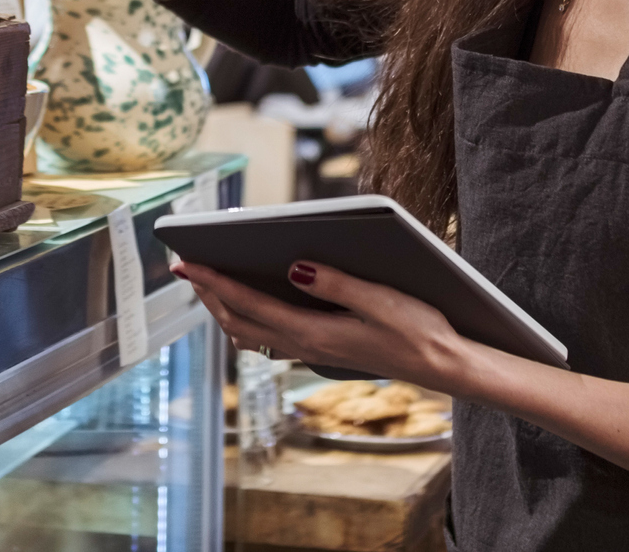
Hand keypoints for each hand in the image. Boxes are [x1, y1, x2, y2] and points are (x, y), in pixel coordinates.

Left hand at [171, 260, 476, 394]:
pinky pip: (271, 338)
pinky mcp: (322, 350)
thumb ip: (335, 283)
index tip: (185, 262)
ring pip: (252, 334)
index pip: (248, 304)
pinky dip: (249, 320)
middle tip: (185, 267)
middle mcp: (306, 346)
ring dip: (224, 309)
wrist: (442, 366)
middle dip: (209, 294)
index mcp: (314, 332)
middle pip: (239, 322)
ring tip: (208, 284)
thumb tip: (292, 267)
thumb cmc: (418, 329)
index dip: (213, 281)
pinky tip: (251, 306)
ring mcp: (312, 351)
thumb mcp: (379, 300)